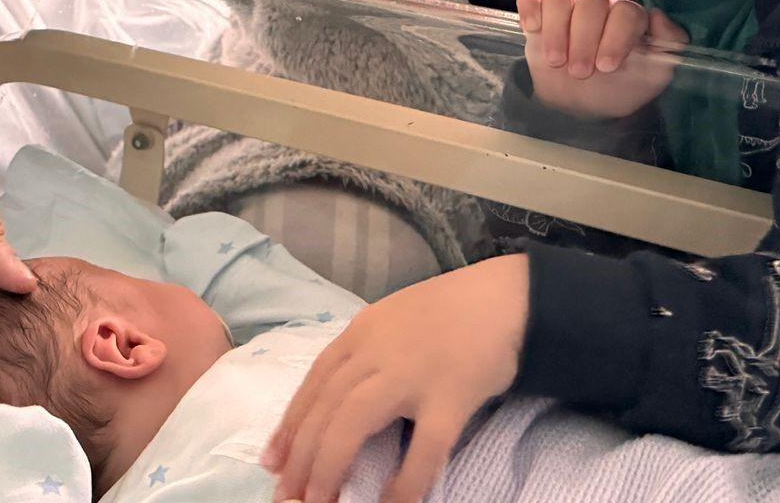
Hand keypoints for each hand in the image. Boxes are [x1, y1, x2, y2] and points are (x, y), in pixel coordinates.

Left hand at [265, 255, 528, 502]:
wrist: (506, 297)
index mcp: (361, 333)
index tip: (273, 462)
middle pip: (325, 408)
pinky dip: (403, 481)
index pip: (314, 385)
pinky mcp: (451, 396)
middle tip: (287, 496)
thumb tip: (336, 405)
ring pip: (353, 423)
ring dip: (329, 468)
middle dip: (301, 457)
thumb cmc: (450, 313)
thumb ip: (365, 355)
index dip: (290, 427)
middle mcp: (376, 351)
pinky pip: (423, 448)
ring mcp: (412, 373)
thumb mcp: (392, 321)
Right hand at [518, 0, 686, 119]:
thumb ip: (667, 46)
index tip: (606, 67)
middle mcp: (599, 6)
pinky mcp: (538, 11)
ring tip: (557, 61)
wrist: (581, 105)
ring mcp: (568, 6)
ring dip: (557, 30)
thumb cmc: (618, 88)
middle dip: (585, 40)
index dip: (616, 37)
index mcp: (627, 18)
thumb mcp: (652, 76)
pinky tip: (533, 29)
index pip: (626, 12)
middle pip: (592, 3)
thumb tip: (658, 17)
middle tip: (581, 72)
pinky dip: (530, 6)